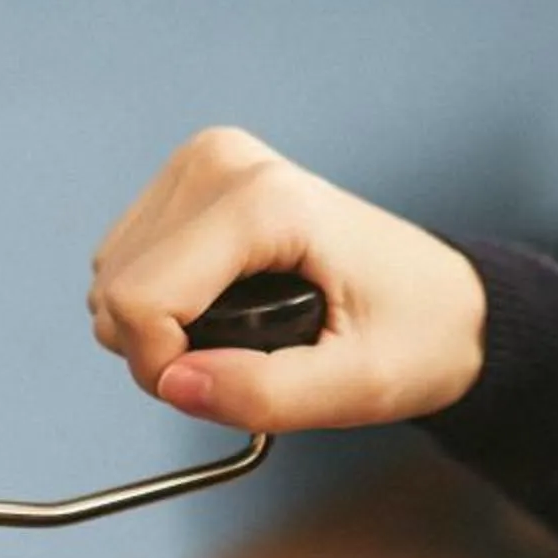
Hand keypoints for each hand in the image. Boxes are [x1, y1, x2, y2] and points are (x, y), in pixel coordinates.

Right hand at [90, 126, 488, 431]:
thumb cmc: (415, 334)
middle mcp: (221, 163)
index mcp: (265, 202)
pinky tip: (220, 306)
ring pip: (111, 277)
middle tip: (236, 364)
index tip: (216, 387)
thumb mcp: (357, 387)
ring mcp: (201, 163)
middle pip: (116, 288)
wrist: (445, 301)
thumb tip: (174, 383)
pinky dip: (160, 304)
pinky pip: (127, 262)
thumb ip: (263, 394)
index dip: (162, 368)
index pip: (140, 298)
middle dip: (160, 350)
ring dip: (158, 329)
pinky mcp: (189, 178)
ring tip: (237, 336)